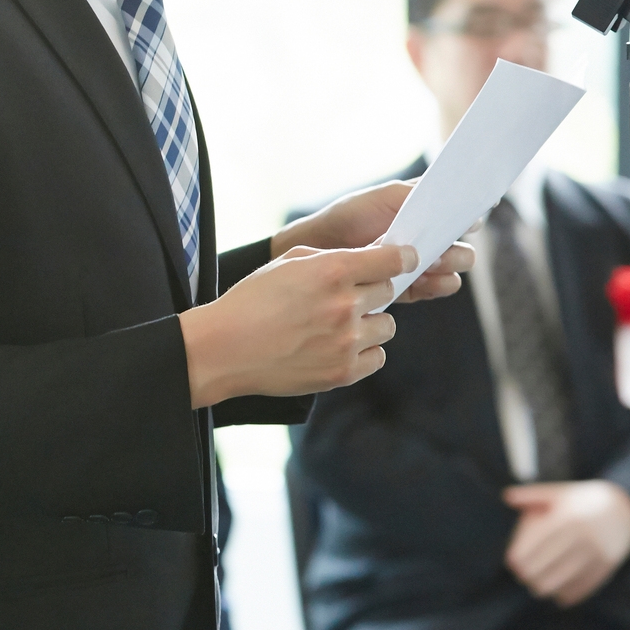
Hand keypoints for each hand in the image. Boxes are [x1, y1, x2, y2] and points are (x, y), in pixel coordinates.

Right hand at [179, 244, 409, 406]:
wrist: (225, 348)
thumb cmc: (252, 301)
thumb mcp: (286, 263)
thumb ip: (330, 257)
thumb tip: (366, 260)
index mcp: (332, 271)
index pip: (393, 260)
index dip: (402, 258)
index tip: (403, 261)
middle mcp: (345, 305)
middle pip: (389, 292)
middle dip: (371, 292)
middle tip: (343, 298)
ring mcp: (346, 342)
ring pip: (387, 326)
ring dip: (369, 324)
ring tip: (337, 327)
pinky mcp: (343, 372)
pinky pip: (377, 357)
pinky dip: (363, 353)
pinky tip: (337, 347)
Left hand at [275, 180, 475, 301]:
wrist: (320, 246)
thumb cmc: (351, 215)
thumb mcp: (385, 196)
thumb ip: (417, 194)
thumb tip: (455, 197)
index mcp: (428, 215)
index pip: (462, 217)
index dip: (469, 218)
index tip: (468, 220)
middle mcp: (429, 241)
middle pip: (463, 250)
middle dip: (457, 250)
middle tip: (442, 249)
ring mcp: (420, 266)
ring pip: (453, 272)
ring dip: (447, 268)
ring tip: (431, 265)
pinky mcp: (409, 288)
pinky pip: (434, 289)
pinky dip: (434, 286)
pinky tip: (425, 281)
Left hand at [504, 480, 629, 606]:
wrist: (624, 508)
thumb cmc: (581, 500)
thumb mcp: (558, 492)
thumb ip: (531, 495)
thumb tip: (507, 497)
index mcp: (566, 517)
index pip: (537, 544)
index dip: (521, 558)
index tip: (512, 565)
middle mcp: (582, 535)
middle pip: (549, 564)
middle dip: (531, 575)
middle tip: (523, 577)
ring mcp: (596, 551)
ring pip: (566, 578)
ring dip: (548, 587)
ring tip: (537, 588)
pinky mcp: (608, 564)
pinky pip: (586, 585)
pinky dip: (570, 594)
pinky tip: (559, 597)